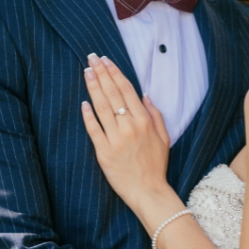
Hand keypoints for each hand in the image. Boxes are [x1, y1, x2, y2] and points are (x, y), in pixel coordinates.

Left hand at [80, 53, 172, 226]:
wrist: (148, 191)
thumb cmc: (156, 164)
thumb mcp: (164, 137)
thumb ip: (155, 114)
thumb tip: (144, 95)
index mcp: (144, 121)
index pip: (126, 90)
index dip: (115, 73)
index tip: (106, 60)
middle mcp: (129, 127)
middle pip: (112, 94)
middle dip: (101, 73)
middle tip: (91, 58)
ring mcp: (115, 139)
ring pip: (101, 107)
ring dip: (93, 87)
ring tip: (86, 72)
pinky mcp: (103, 152)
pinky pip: (93, 129)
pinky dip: (88, 115)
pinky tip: (83, 102)